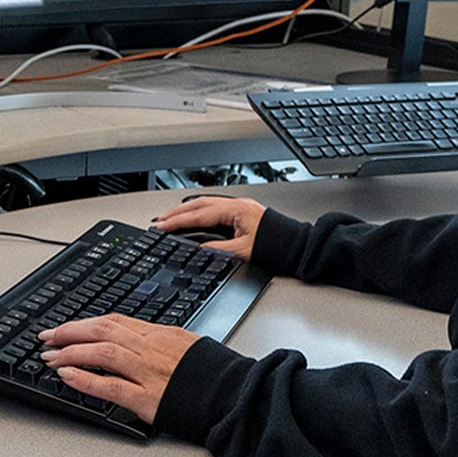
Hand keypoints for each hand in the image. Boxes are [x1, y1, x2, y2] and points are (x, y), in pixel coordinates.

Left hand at [37, 314, 200, 425]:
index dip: (85, 323)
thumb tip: (139, 340)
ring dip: (70, 353)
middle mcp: (151, 349)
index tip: (67, 327)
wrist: (235, 396)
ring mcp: (148, 373)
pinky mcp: (148, 398)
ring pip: (101, 353)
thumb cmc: (215, 374)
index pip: (114, 322)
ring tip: (50, 357)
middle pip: (102, 331)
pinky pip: (109, 386)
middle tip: (47, 337)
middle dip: (69, 332)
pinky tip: (67, 376)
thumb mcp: (188, 345)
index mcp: (161, 334)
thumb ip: (162, 342)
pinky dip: (85, 379)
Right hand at [151, 194, 266, 261]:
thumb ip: (218, 249)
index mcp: (235, 209)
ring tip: (171, 219)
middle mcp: (237, 204)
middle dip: (177, 213)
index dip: (178, 221)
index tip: (162, 226)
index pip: (199, 215)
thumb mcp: (243, 252)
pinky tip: (193, 219)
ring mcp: (240, 207)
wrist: (297, 247)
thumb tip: (199, 249)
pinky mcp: (242, 213)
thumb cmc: (277, 247)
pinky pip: (215, 209)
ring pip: (206, 205)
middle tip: (160, 221)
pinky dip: (200, 214)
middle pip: (199, 205)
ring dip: (187, 211)